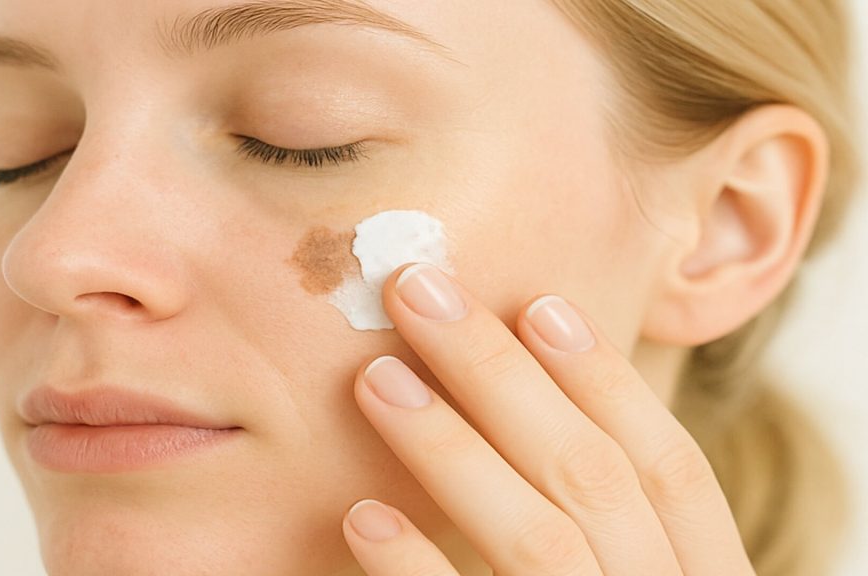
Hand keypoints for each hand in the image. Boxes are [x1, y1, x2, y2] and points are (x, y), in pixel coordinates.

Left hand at [342, 263, 755, 574]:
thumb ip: (600, 528)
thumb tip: (527, 406)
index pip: (671, 475)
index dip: (609, 384)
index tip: (538, 304)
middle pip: (595, 482)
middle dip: (505, 378)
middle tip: (420, 295)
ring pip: (541, 543)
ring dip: (455, 450)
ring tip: (377, 381)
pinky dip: (422, 575)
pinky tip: (364, 520)